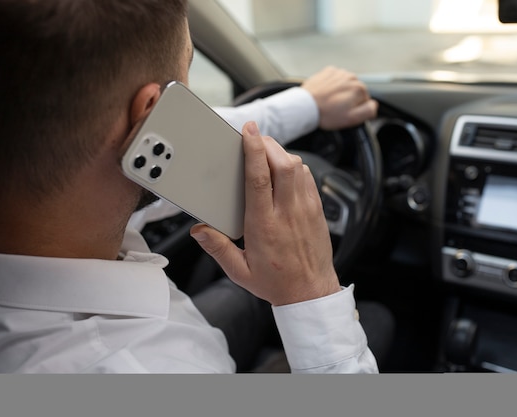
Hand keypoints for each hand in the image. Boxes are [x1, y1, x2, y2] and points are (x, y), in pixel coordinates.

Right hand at [190, 121, 340, 305]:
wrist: (312, 294)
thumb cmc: (278, 283)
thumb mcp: (239, 271)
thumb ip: (217, 248)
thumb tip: (199, 230)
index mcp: (264, 224)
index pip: (260, 178)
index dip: (253, 150)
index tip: (248, 131)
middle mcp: (287, 212)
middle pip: (282, 164)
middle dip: (267, 144)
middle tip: (254, 136)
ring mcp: (306, 209)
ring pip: (298, 168)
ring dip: (282, 154)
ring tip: (266, 151)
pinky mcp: (317, 210)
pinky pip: (308, 178)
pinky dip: (296, 167)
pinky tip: (285, 170)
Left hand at [301, 66, 377, 130]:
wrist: (305, 106)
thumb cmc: (326, 114)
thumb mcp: (352, 119)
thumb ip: (369, 111)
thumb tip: (374, 105)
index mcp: (359, 89)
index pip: (365, 100)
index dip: (356, 108)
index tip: (346, 112)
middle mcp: (351, 77)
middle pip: (356, 91)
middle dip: (349, 99)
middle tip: (337, 108)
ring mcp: (339, 73)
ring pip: (346, 84)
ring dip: (341, 91)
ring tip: (330, 101)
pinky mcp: (328, 71)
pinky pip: (335, 78)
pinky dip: (332, 85)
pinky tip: (326, 93)